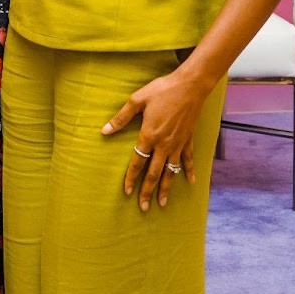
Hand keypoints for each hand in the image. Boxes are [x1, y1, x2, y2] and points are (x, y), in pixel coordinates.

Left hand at [102, 68, 211, 210]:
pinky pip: (188, 160)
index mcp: (149, 135)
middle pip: (154, 173)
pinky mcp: (189, 139)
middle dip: (147, 191)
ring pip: (171, 171)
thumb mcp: (136, 100)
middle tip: (143, 207)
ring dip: (167, 188)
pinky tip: (189, 182)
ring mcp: (178, 143)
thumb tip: (104, 131)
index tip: (126, 192)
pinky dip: (188, 171)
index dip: (131, 178)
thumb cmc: (161, 90)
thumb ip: (121, 118)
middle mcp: (164, 144)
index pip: (137, 162)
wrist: (190, 86)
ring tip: (162, 203)